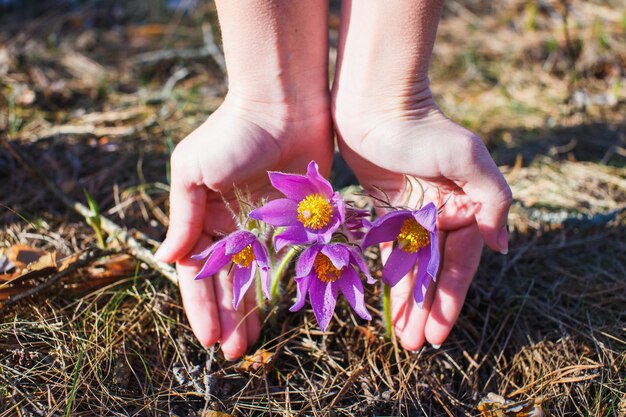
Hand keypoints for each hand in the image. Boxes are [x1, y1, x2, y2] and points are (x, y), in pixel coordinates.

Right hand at [156, 95, 331, 358]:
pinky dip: (282, 286)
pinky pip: (287, 261)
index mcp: (203, 217)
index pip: (197, 272)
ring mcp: (264, 226)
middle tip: (235, 351)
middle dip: (228, 315)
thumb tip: (168, 259)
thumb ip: (183, 217)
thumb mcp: (193, 171)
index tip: (209, 337)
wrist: (283, 104)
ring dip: (253, 310)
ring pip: (258, 279)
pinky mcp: (295, 221)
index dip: (200, 305)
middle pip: (228, 282)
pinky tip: (281, 311)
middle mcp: (232, 226)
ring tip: (253, 342)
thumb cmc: (232, 134)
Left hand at [334, 100, 511, 349]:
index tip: (438, 332)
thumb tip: (499, 244)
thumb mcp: (465, 156)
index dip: (450, 299)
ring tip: (402, 337)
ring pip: (413, 268)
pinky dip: (390, 277)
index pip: (460, 264)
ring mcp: (416, 216)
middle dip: (428, 310)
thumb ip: (492, 198)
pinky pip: (390, 252)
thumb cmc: (423, 128)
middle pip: (436, 273)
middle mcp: (444, 216)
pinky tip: (387, 303)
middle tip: (415, 345)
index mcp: (468, 207)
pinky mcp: (388, 212)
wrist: (378, 104)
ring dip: (409, 301)